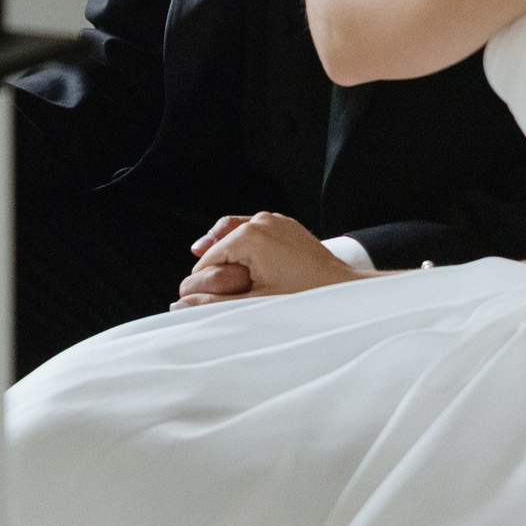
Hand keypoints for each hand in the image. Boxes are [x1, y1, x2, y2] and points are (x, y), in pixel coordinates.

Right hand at [174, 211, 367, 305]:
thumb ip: (214, 304)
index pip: (210, 258)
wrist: (344, 292)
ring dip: (231, 256)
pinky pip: (256, 232)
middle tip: (214, 291)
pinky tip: (250, 269)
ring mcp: (275, 220)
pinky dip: (248, 248)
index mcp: (250, 235)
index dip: (203, 282)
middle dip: (216, 266)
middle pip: (221, 243)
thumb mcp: (255, 304)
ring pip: (237, 235)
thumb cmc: (306, 300)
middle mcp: (261, 220)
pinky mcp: (286, 226)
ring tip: (228, 280)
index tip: (202, 300)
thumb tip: (181, 304)